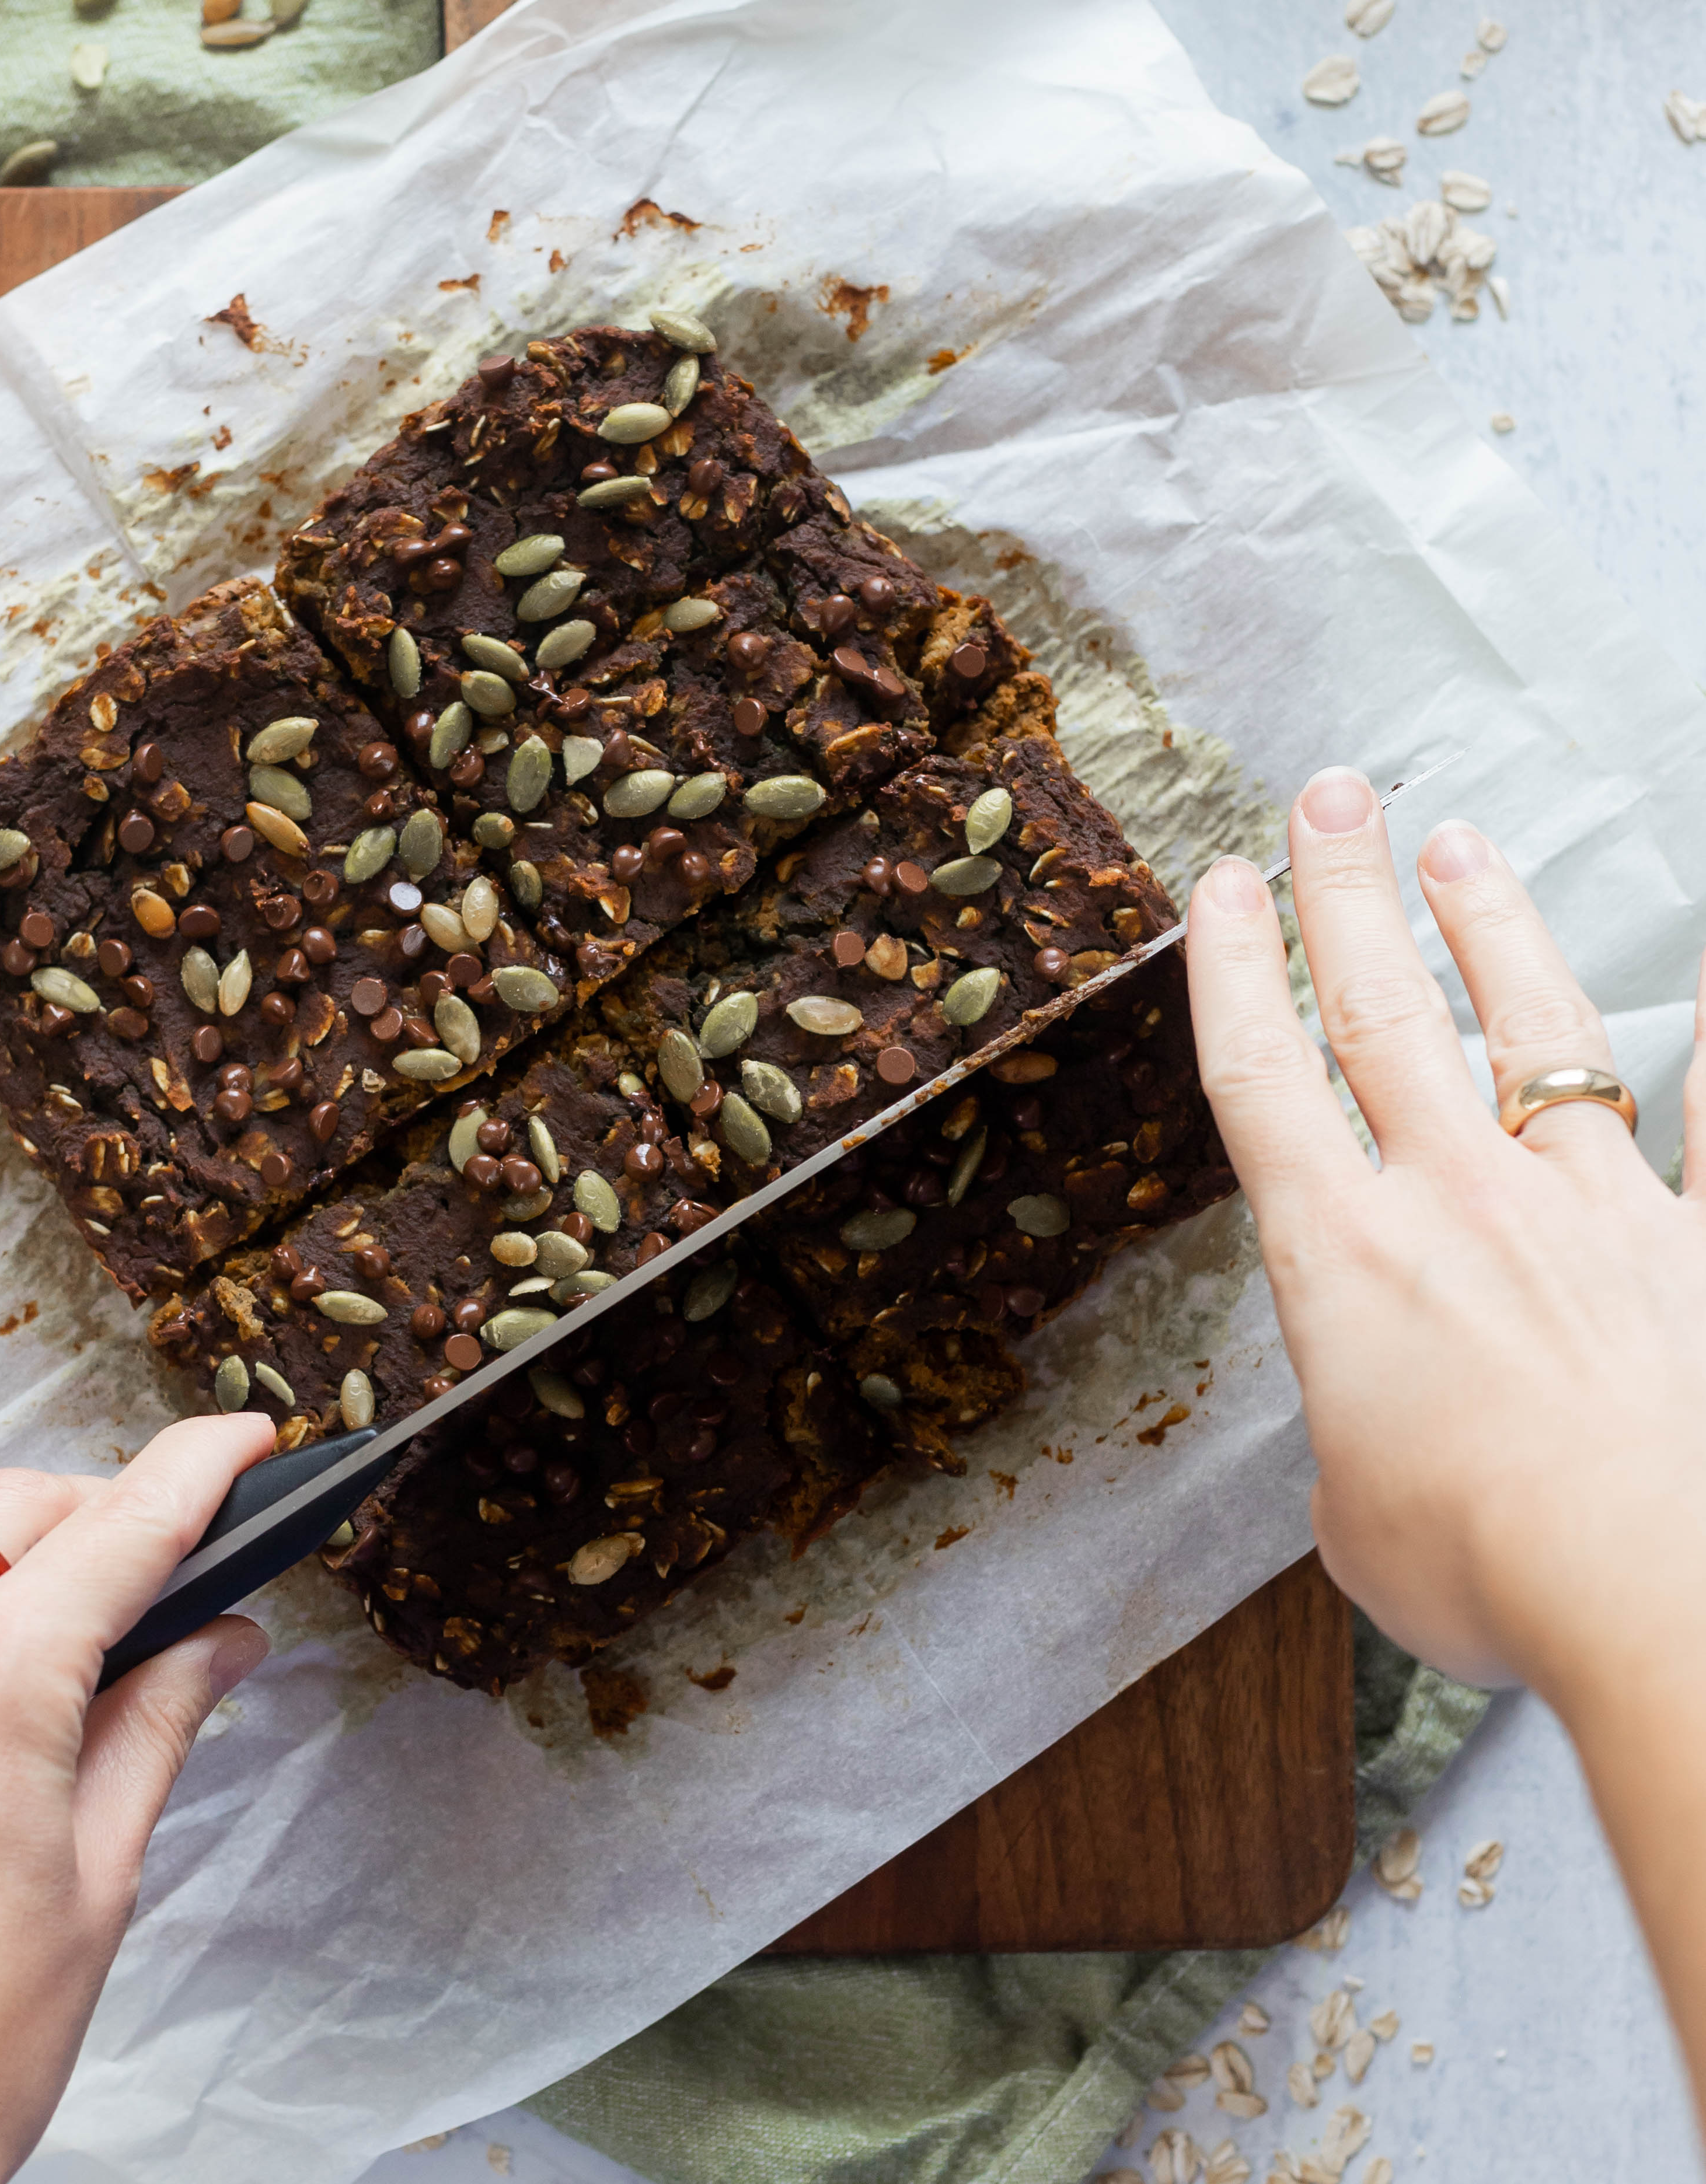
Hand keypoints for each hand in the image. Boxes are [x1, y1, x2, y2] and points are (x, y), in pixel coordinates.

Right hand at [1186, 767, 1705, 1693]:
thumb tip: (1393, 1444)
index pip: (1263, 1080)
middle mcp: (1460, 1201)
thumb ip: (1362, 1447)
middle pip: (1381, 1014)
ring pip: (1530, 1033)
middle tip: (1326, 798)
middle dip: (1343, 894)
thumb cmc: (1488, 1570)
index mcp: (1344, 1260)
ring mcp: (1594, 1211)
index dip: (1234, 972)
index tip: (1219, 888)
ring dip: (1488, 930)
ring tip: (1460, 844)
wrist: (1655, 1600)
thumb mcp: (1360, 1522)